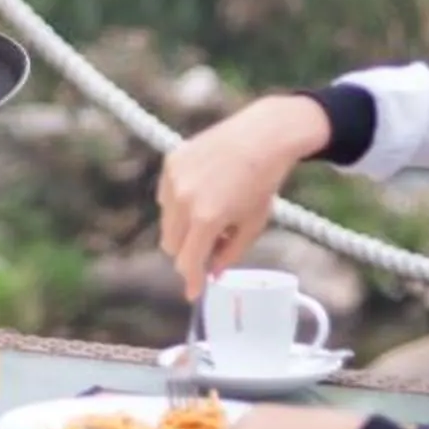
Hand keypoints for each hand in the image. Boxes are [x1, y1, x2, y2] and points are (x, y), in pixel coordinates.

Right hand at [157, 95, 329, 298]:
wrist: (262, 136)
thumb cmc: (262, 181)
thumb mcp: (252, 224)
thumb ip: (230, 253)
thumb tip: (214, 273)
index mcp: (207, 218)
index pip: (188, 262)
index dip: (191, 280)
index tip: (193, 292)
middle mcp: (185, 199)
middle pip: (171, 245)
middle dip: (188, 253)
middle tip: (208, 248)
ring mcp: (175, 178)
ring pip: (167, 221)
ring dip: (183, 228)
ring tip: (211, 215)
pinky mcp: (171, 161)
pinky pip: (166, 195)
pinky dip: (179, 203)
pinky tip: (203, 192)